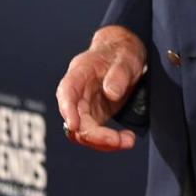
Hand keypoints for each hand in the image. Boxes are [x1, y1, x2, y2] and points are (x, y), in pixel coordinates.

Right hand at [56, 26, 147, 151]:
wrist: (124, 53)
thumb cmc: (122, 52)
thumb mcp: (126, 57)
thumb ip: (119, 73)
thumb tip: (111, 93)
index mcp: (80, 72)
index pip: (67, 91)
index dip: (67, 109)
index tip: (74, 125)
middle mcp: (77, 93)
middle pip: (75, 120)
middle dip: (95, 135)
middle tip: (119, 141)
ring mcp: (85, 107)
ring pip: (83, 132)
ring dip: (103, 142)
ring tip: (128, 141)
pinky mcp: (94, 116)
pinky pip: (95, 134)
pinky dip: (108, 142)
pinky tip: (126, 140)